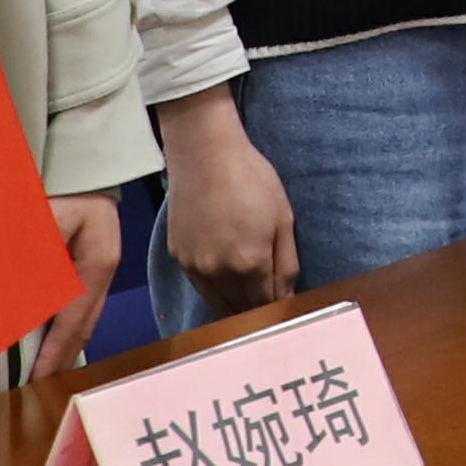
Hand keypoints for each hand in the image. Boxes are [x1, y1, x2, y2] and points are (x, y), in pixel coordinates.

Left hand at [32, 193, 123, 375]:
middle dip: (63, 353)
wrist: (64, 149)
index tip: (39, 380)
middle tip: (39, 386)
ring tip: (42, 369)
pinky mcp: (84, 253)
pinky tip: (45, 334)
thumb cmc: (49, 185)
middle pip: (85, 318)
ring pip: (80, 309)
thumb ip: (29, 276)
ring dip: (61, 338)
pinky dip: (58, 317)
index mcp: (98, 259)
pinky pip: (72, 295)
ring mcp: (97, 258)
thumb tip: (17, 324)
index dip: (56, 351)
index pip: (75, 317)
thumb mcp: (36, 229)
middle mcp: (104, 263)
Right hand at [154, 89, 298, 317]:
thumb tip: (288, 297)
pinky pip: (199, 286)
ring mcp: (194, 266)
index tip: (284, 309)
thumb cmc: (252, 180)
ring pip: (217, 302)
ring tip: (248, 300)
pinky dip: (214, 289)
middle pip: (240, 309)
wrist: (205, 154)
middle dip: (256, 310)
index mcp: (251, 262)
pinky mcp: (177, 257)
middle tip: (268, 305)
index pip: (266, 303)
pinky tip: (225, 280)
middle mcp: (219, 272)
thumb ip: (286, 263)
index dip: (277, 308)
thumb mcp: (283, 219)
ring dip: (234, 305)